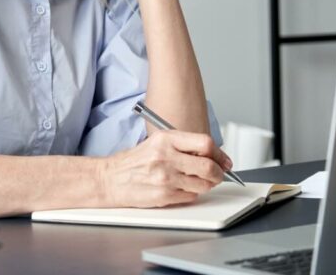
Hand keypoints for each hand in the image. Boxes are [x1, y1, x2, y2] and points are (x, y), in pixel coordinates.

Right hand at [98, 130, 233, 207]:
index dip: (219, 154)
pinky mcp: (163, 195)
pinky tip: (182, 188)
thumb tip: (212, 154)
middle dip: (219, 173)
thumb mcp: (158, 142)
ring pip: (203, 184)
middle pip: (208, 166)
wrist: (111, 179)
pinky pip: (191, 196)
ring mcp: (165, 178)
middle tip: (219, 174)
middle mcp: (166, 157)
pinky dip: (192, 193)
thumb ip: (184, 145)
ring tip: (198, 180)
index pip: (205, 143)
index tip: (224, 160)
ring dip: (206, 184)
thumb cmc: (135, 161)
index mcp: (166, 139)